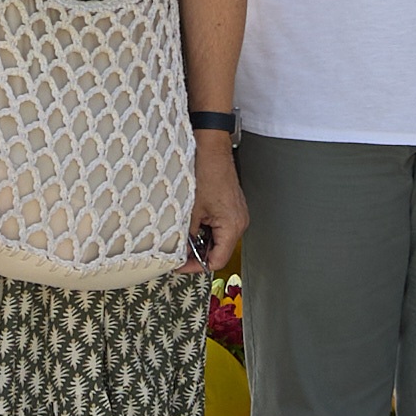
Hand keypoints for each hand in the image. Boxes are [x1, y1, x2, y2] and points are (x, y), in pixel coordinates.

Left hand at [186, 130, 247, 271]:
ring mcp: (236, 214)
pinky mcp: (231, 207)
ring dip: (199, 241)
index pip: (217, 261)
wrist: (211, 148)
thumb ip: (186, 235)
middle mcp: (239, 222)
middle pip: (218, 251)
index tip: (179, 266)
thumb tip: (178, 251)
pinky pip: (219, 226)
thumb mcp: (190, 210)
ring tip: (180, 238)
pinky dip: (204, 229)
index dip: (196, 266)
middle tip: (176, 254)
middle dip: (197, 254)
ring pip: (217, 239)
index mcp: (232, 226)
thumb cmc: (205, 172)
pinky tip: (189, 225)